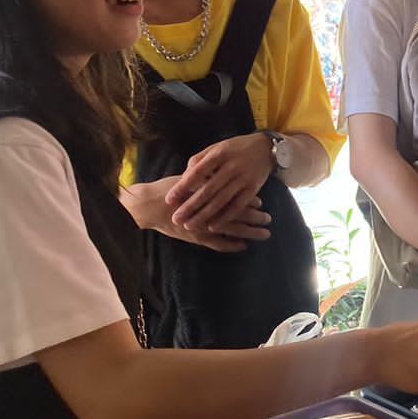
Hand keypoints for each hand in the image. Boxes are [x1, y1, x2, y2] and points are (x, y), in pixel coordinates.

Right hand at [127, 177, 269, 252]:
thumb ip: (206, 177)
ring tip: (264, 234)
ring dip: (250, 232)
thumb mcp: (189, 178)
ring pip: (232, 230)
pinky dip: (232, 245)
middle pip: (238, 214)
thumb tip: (223, 172)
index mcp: (208, 194)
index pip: (234, 197)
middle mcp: (209, 211)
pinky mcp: (197, 237)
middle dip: (255, 218)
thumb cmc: (168, 189)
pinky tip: (243, 246)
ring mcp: (203, 226)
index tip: (261, 202)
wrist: (148, 206)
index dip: (249, 200)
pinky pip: (218, 244)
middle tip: (269, 219)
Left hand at [166, 134, 277, 232]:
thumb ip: (199, 161)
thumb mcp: (216, 147)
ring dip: (204, 215)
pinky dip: (224, 217)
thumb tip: (184, 178)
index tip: (169, 200)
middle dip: (190, 206)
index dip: (182, 187)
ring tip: (190, 225)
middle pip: (207, 190)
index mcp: (219, 154)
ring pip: (221, 201)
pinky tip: (212, 226)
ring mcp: (243, 178)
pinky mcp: (253, 189)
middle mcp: (231, 167)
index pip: (196, 173)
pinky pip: (237, 206)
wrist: (266, 148)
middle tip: (176, 218)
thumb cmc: (235, 148)